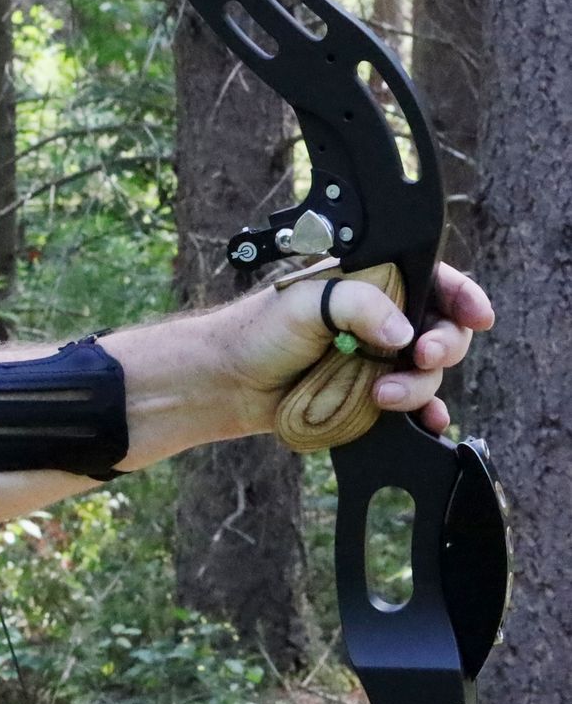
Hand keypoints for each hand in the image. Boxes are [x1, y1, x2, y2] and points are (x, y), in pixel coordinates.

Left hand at [214, 261, 494, 436]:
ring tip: (382, 395)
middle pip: (441, 330)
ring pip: (427, 373)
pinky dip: (425, 414)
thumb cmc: (258, 333)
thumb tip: (404, 333)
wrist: (226, 383)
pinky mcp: (368, 395)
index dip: (461, 295)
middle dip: (443, 345)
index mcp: (369, 284)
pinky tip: (427, 423)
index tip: (476, 316)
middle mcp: (379, 321)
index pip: (431, 280)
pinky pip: (414, 407)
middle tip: (424, 357)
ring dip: (418, 385)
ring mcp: (376, 360)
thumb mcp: (307, 303)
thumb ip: (359, 306)